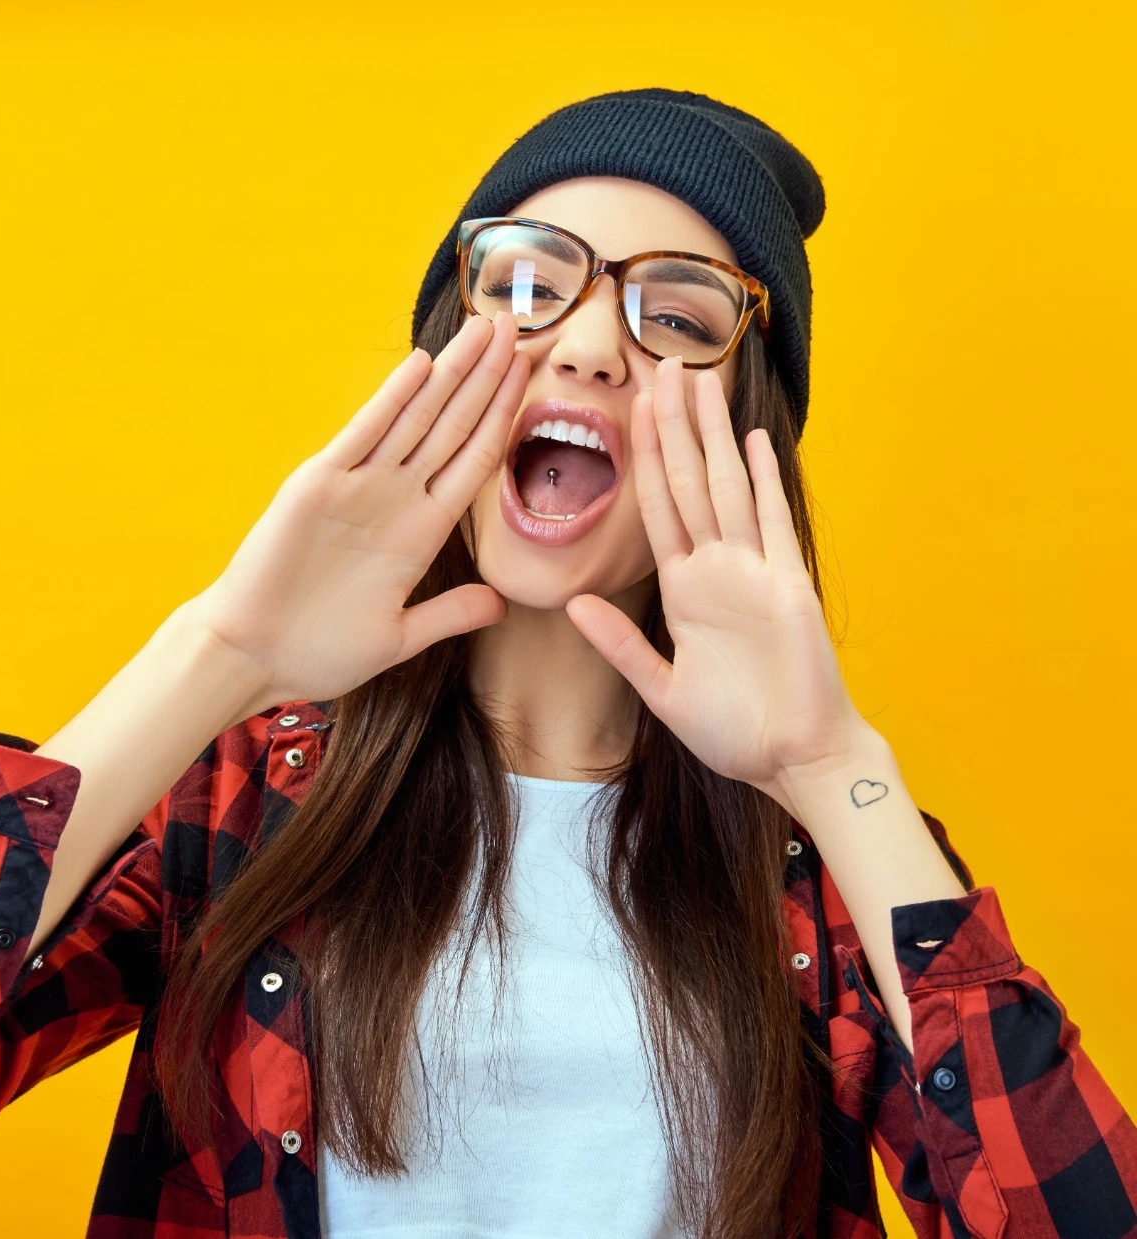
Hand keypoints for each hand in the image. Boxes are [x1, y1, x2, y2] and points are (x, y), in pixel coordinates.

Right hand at [189, 312, 529, 713]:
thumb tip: (502, 605)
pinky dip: (392, 399)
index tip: (530, 377)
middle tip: (514, 326)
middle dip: (485, 377)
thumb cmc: (318, 651)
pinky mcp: (317, 486)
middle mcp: (394, 500)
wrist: (253, 658)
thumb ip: (449, 614)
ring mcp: (357, 488)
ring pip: (417, 418)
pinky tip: (421, 365)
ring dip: (452, 373)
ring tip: (484, 328)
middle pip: (452, 425)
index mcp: (420, 534)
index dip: (503, 417)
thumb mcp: (399, 637)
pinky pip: (363, 435)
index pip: (474, 460)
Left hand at [563, 356, 865, 815]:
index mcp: (684, 591)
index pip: (657, 508)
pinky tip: (752, 441)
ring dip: (711, 436)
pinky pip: (773, 525)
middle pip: (689, 482)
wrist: (795, 759)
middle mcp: (718, 571)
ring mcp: (755, 574)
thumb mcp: (662, 688)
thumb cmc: (734, 731)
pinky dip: (763, 483)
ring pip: (726, 489)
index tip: (630, 409)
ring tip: (700, 382)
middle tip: (663, 365)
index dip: (642, 459)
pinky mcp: (788, 588)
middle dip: (675, 426)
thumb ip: (620, 645)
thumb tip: (571, 606)